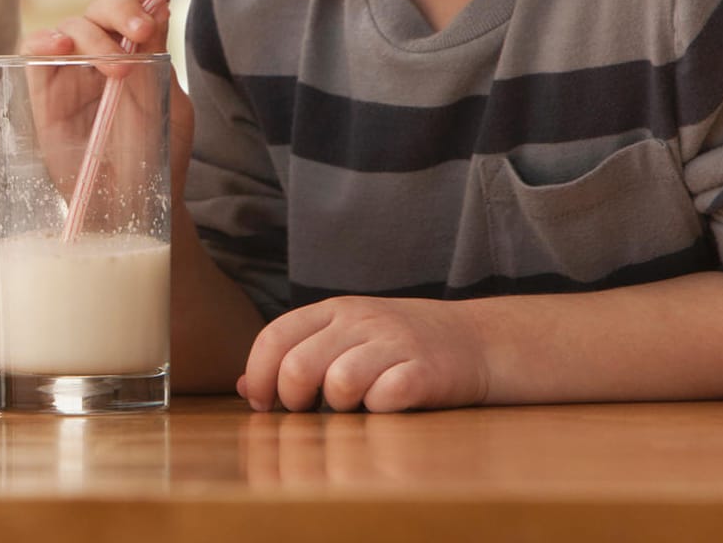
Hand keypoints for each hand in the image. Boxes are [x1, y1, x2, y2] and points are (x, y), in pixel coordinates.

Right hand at [20, 0, 193, 201]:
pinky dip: (42, 40)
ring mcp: (70, 73)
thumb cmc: (157, 158)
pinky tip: (61, 45)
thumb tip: (159, 4)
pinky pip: (31, 52)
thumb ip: (159, 54)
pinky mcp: (42, 93)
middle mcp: (102, 55)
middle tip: (140, 31)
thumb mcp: (169, 103)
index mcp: (137, 52)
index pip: (135, 7)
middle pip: (100, 9)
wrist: (135, 205)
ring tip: (114, 65)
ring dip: (91, 33)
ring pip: (68, 25)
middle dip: (120, 10)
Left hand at [238, 296, 491, 412]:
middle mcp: (361, 320)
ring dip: (339, 408)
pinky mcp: (426, 371)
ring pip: (338, 384)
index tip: (262, 404)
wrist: (478, 340)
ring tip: (355, 406)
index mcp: (334, 309)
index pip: (275, 337)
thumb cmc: (399, 346)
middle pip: (298, 367)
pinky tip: (388, 405)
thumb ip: (296, 356)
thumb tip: (244, 388)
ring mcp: (395, 343)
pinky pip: (384, 398)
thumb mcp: (344, 338)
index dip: (259, 376)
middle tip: (307, 412)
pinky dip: (379, 411)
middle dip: (292, 401)